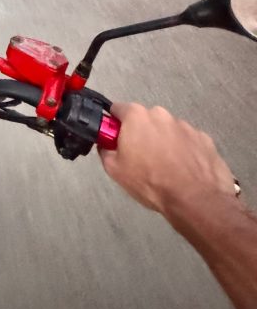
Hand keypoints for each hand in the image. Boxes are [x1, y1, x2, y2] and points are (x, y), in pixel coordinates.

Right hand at [100, 102, 236, 217]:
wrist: (194, 198)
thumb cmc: (153, 182)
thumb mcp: (114, 170)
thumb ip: (105, 150)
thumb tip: (106, 146)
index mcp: (136, 117)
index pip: (117, 109)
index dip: (114, 125)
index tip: (115, 140)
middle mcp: (160, 115)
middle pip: (144, 120)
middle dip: (140, 135)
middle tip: (138, 158)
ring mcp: (184, 125)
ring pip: (166, 130)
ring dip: (162, 143)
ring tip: (163, 168)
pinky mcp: (202, 138)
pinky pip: (186, 141)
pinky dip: (182, 151)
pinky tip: (181, 170)